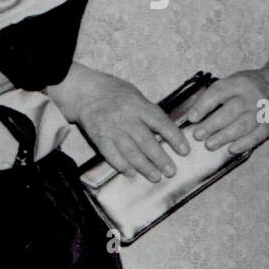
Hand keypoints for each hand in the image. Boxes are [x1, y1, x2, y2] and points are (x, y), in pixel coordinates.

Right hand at [48, 65, 188, 182]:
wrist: (84, 91)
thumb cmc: (113, 91)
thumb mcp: (135, 94)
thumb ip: (148, 112)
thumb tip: (166, 130)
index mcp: (138, 105)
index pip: (160, 122)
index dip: (174, 137)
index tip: (185, 151)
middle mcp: (126, 117)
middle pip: (146, 141)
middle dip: (161, 159)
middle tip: (171, 171)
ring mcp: (111, 129)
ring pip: (130, 151)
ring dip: (144, 166)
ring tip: (155, 177)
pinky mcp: (99, 137)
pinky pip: (111, 155)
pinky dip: (121, 165)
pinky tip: (131, 173)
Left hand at [184, 68, 268, 156]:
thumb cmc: (247, 88)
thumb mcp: (232, 82)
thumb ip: (214, 96)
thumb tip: (190, 114)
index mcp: (238, 82)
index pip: (219, 92)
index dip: (204, 105)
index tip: (191, 118)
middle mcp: (252, 94)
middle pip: (231, 110)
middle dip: (213, 124)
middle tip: (198, 135)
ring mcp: (263, 109)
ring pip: (244, 125)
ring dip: (225, 136)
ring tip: (209, 145)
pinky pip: (258, 135)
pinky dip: (244, 143)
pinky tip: (231, 149)